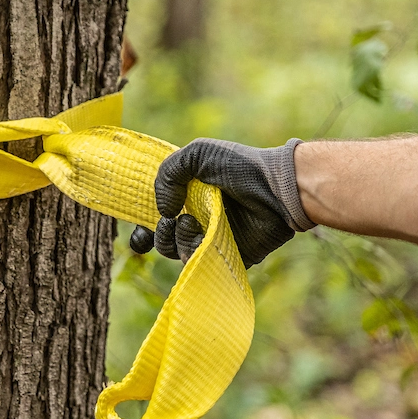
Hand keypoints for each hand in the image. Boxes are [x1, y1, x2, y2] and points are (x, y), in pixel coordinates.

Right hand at [129, 138, 310, 267]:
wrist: (276, 188)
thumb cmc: (239, 166)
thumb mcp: (197, 154)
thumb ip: (167, 174)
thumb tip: (163, 211)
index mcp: (188, 198)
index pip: (157, 219)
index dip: (143, 229)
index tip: (141, 231)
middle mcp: (198, 221)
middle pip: (163, 241)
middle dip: (158, 234)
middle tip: (169, 220)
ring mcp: (212, 240)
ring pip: (178, 253)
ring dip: (175, 240)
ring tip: (191, 223)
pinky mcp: (228, 257)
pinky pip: (200, 265)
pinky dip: (192, 252)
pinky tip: (201, 234)